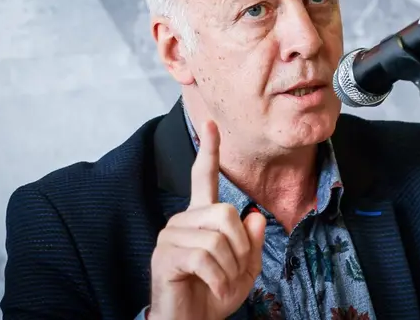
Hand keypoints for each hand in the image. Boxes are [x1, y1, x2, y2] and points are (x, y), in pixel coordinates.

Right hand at [149, 121, 266, 319]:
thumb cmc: (213, 295)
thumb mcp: (244, 268)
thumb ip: (251, 241)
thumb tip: (254, 216)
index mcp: (201, 218)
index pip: (204, 177)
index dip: (209, 151)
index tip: (211, 124)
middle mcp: (183, 220)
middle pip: (226, 212)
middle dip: (240, 247)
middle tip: (233, 271)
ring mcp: (171, 236)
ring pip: (218, 237)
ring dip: (230, 267)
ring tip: (220, 283)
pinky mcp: (165, 256)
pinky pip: (206, 257)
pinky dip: (220, 279)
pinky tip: (214, 290)